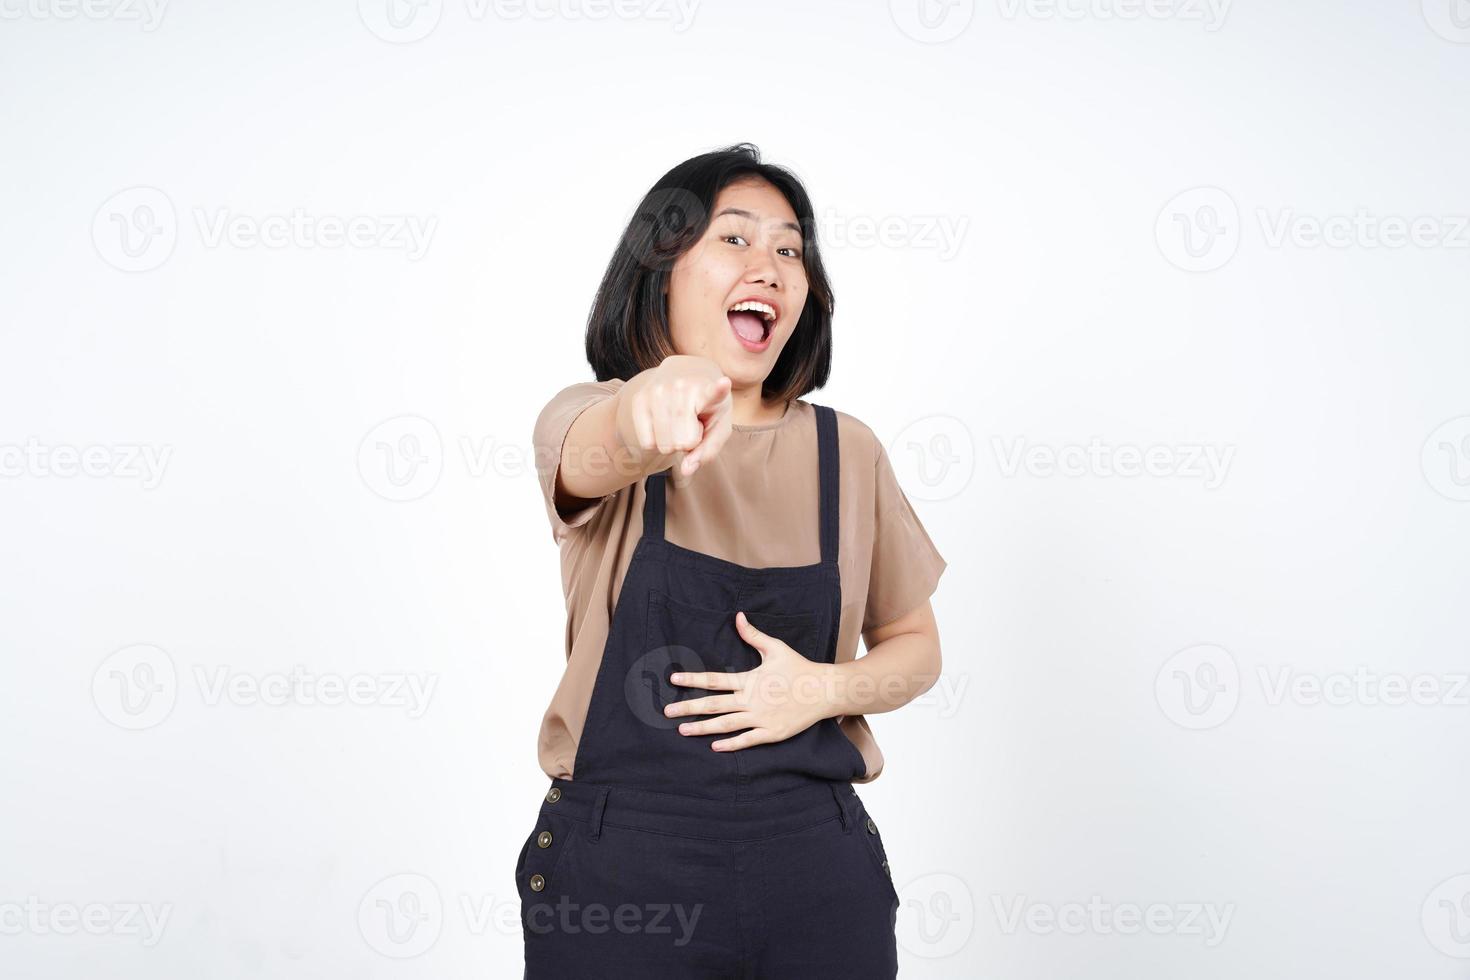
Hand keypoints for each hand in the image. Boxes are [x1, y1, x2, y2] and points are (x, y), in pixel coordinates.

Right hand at [619, 355, 733, 486]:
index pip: (713, 393)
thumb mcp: (718, 427)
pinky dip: (656, 441)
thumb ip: (708, 450)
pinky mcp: (639, 398)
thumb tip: (686, 470)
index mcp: (709, 391)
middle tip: (692, 425)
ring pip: (663, 445)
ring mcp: (658, 391)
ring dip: (672, 442)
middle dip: (688, 443)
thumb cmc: (707, 408)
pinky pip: (647, 442)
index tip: (724, 383)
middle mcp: (682, 387)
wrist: (684, 372)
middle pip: (682, 443)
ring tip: (679, 422)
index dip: (718, 390)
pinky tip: (663, 423)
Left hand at [663, 611, 834, 751]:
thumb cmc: (798, 667)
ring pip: (725, 725)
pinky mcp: (771, 733)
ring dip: (702, 729)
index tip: (674, 679)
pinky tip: (714, 747)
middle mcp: (751, 700)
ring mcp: (761, 719)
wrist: (823, 691)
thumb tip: (738, 616)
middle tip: (668, 712)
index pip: (714, 679)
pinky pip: (747, 740)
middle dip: (688, 708)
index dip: (693, 679)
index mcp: (749, 679)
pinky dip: (730, 745)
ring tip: (682, 730)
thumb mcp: (775, 648)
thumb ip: (753, 635)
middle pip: (713, 705)